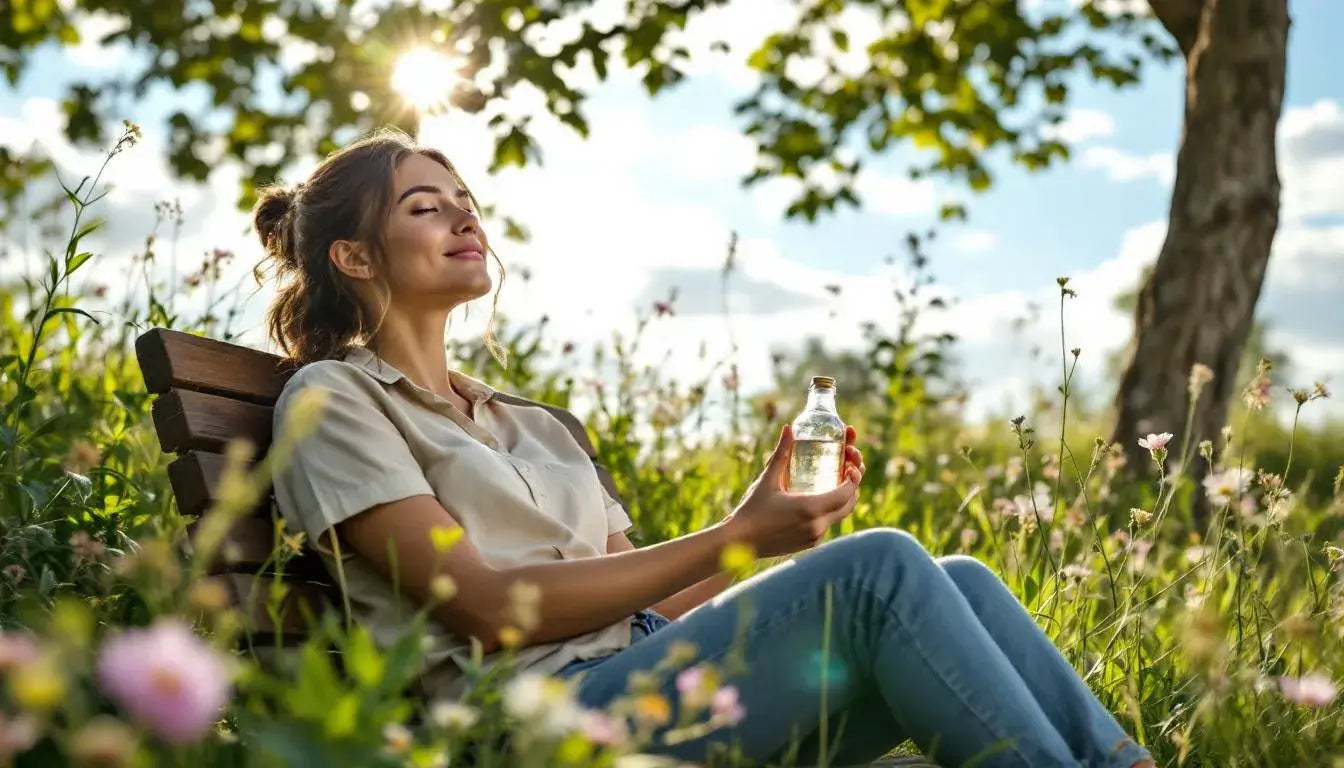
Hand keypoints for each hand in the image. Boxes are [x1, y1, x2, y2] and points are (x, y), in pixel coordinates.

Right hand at [721, 424, 865, 558]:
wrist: (739, 541)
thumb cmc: (752, 509)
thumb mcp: (767, 480)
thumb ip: (781, 453)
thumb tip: (788, 429)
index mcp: (810, 508)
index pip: (845, 493)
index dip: (853, 479)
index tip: (850, 466)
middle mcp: (817, 526)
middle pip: (848, 506)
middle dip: (852, 487)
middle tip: (847, 471)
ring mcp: (814, 538)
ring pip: (838, 516)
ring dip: (842, 499)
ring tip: (836, 481)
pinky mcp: (808, 544)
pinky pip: (826, 525)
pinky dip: (829, 511)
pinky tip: (820, 499)